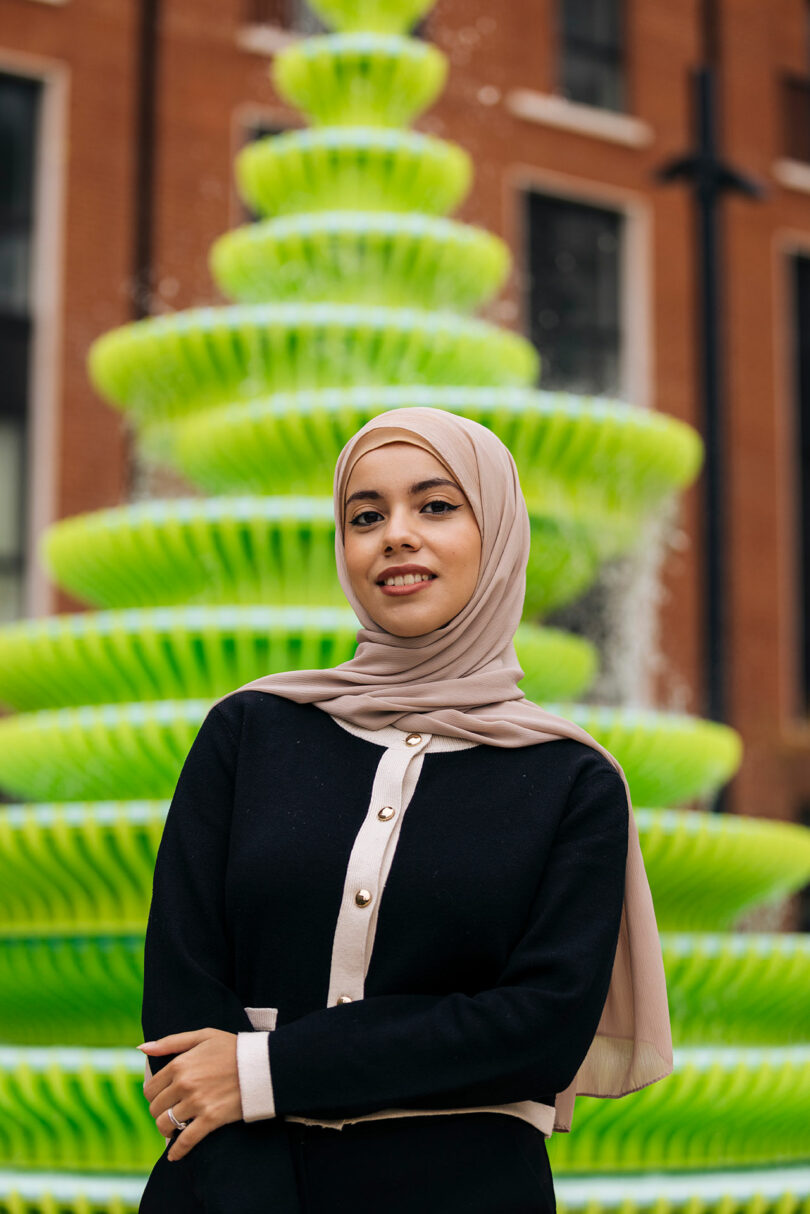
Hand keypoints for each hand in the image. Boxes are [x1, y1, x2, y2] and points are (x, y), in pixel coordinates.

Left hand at [139, 1028, 242, 1161]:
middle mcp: (184, 1083)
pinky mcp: (210, 1119)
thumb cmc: (233, 1048)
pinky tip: (175, 1155)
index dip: (154, 1095)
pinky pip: (186, 1140)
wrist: (263, 1064)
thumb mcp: (203, 1036)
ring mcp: (197, 1102)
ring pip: (166, 1124)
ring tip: (173, 1129)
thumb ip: (171, 1042)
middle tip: (169, 1113)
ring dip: (166, 1130)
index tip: (162, 1098)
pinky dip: (178, 1151)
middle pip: (156, 1108)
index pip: (150, 1088)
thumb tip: (142, 1048)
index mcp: (180, 1064)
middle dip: (160, 1112)